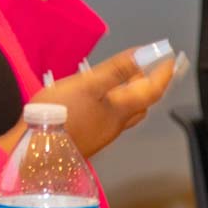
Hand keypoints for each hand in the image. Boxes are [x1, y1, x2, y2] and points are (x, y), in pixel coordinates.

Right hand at [5, 46, 176, 158]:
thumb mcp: (88, 84)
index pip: (152, 91)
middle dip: (146, 85)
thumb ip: (117, 69)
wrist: (36, 151)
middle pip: (140, 105)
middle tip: (145, 68)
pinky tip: (94, 99)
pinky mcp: (86, 138)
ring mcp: (100, 133)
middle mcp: (115, 124)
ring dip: (128, 96)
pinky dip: (111, 104)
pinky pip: (107, 119)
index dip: (163, 75)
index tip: (170, 61)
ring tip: (120, 80)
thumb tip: (144, 55)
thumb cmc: (62, 114)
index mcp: (120, 109)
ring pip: (124, 113)